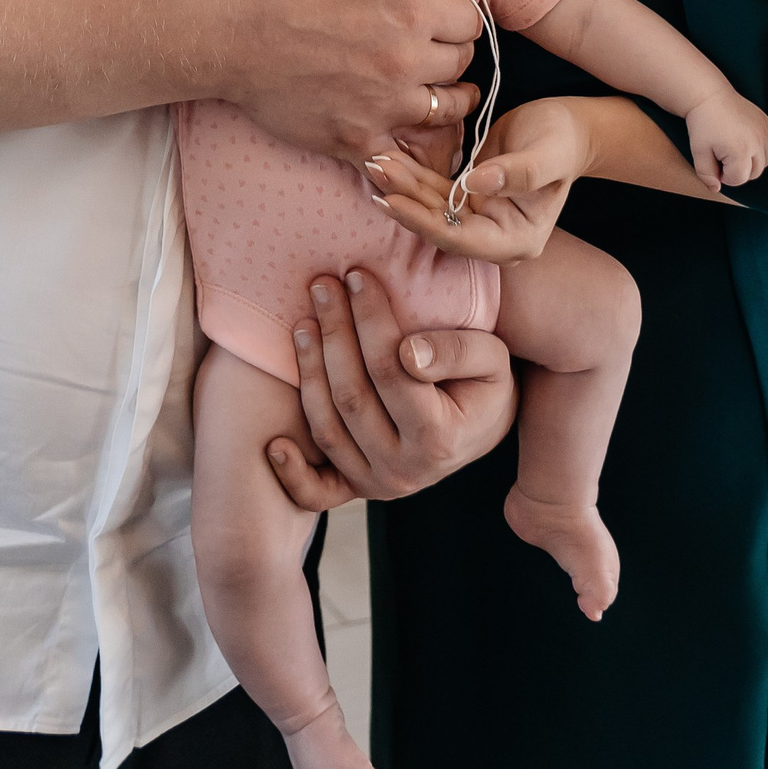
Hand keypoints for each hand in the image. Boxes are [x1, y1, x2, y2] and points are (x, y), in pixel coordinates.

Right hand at [217, 0, 479, 166]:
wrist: (228, 28)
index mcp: (411, 10)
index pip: (470, 23)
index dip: (458, 17)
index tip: (439, 17)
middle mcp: (406, 62)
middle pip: (460, 66)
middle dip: (449, 54)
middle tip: (428, 49)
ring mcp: (383, 106)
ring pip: (443, 111)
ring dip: (440, 98)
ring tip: (425, 89)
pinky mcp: (355, 139)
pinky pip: (404, 153)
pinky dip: (405, 141)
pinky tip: (395, 125)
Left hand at [263, 268, 515, 509]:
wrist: (482, 430)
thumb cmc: (485, 385)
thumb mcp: (493, 360)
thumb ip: (458, 352)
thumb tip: (409, 351)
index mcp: (440, 438)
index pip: (391, 369)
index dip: (370, 320)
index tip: (357, 276)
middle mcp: (404, 469)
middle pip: (352, 396)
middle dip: (334, 334)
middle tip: (322, 285)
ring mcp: (377, 484)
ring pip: (327, 428)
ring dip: (308, 373)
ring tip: (302, 324)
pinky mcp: (357, 490)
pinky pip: (316, 491)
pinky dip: (292, 473)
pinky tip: (274, 442)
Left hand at [366, 97, 592, 261]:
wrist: (568, 128)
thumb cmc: (563, 140)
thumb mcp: (549, 153)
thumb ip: (519, 173)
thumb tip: (475, 185)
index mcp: (518, 240)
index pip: (461, 238)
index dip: (423, 221)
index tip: (392, 200)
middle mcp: (496, 237)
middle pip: (440, 227)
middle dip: (406, 202)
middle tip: (375, 172)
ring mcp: (481, 220)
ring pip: (432, 208)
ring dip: (404, 187)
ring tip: (375, 162)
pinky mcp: (469, 199)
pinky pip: (435, 192)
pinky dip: (414, 177)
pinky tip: (389, 161)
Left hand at [685, 85, 767, 191]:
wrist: (709, 95)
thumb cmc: (702, 124)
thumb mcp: (698, 152)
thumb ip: (706, 175)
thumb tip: (716, 189)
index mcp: (740, 152)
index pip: (738, 179)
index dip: (724, 176)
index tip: (714, 164)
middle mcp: (756, 143)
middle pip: (754, 173)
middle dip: (738, 170)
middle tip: (722, 157)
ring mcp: (764, 132)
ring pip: (766, 161)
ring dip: (752, 161)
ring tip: (734, 150)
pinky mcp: (767, 122)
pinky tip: (755, 146)